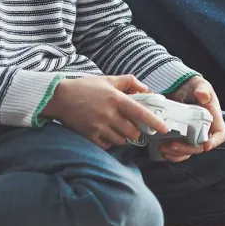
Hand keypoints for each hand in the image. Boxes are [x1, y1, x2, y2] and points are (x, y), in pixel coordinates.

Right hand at [40, 74, 170, 149]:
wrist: (59, 97)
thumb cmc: (85, 87)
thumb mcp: (109, 80)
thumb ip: (130, 82)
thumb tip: (146, 90)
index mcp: (117, 100)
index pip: (141, 113)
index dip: (155, 122)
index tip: (165, 128)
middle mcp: (109, 115)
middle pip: (133, 131)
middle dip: (137, 131)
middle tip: (134, 126)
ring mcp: (99, 127)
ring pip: (121, 140)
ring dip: (123, 137)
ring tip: (117, 128)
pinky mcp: (90, 136)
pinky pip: (107, 145)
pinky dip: (110, 142)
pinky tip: (106, 133)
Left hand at [164, 75, 224, 161]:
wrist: (180, 88)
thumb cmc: (194, 86)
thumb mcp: (199, 84)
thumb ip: (202, 89)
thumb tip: (203, 96)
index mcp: (213, 118)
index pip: (220, 133)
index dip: (215, 141)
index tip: (206, 145)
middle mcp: (205, 129)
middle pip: (201, 146)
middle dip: (187, 149)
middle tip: (172, 145)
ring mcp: (193, 135)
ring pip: (189, 151)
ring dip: (177, 153)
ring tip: (163, 148)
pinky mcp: (182, 137)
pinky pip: (180, 151)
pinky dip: (173, 155)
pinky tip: (163, 151)